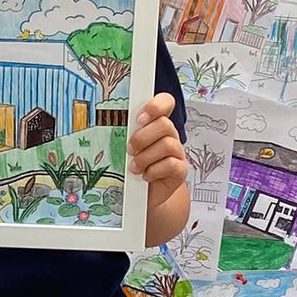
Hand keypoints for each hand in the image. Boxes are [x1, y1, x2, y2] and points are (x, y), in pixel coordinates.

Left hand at [128, 93, 187, 210]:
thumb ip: (128, 132)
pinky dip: (154, 170)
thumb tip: (117, 122)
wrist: (143, 195)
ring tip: (135, 167)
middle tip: (130, 149)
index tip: (139, 118)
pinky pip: (170, 165)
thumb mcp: (129, 146)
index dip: (155, 106)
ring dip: (145, 157)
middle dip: (143, 137)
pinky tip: (146, 175)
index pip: (166, 102)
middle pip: (165, 124)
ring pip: (167, 145)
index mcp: (157, 124)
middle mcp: (170, 135)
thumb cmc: (135, 166)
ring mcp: (177, 153)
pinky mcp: (180, 170)